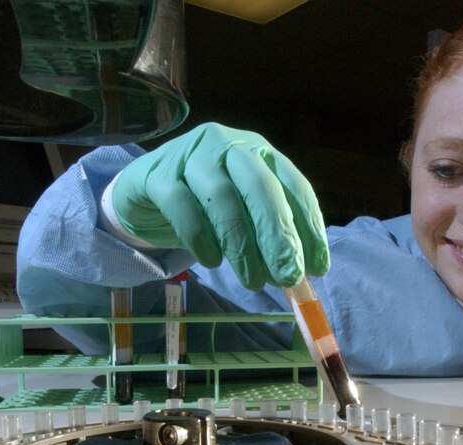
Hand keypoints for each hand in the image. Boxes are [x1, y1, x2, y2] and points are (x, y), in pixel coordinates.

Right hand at [104, 122, 328, 288]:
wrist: (145, 190)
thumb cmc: (204, 204)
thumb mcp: (243, 212)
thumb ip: (269, 234)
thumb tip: (300, 273)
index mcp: (260, 151)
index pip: (294, 185)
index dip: (309, 226)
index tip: (316, 267)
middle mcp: (229, 145)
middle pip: (260, 187)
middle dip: (278, 236)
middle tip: (288, 276)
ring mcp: (191, 155)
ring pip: (222, 198)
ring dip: (241, 246)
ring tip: (253, 280)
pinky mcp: (158, 174)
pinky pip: (182, 207)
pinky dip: (201, 239)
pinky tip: (213, 262)